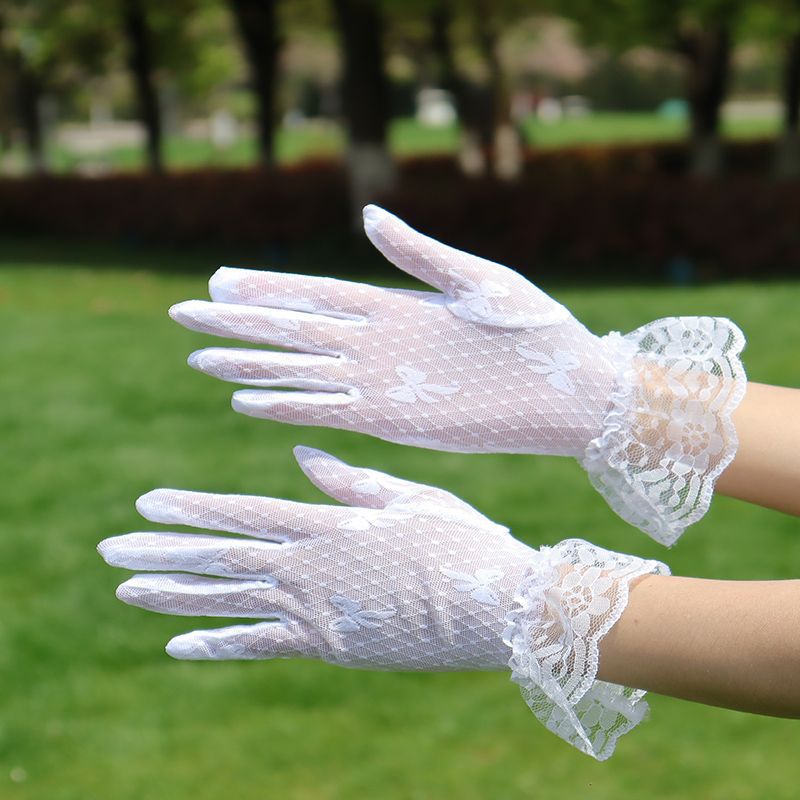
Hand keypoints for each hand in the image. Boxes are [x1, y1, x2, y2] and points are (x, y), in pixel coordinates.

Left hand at [98, 447, 665, 758]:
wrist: (494, 606)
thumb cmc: (460, 541)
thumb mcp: (407, 498)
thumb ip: (348, 481)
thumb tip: (299, 459)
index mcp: (328, 523)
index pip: (243, 513)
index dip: (192, 508)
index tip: (149, 502)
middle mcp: (309, 566)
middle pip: (221, 558)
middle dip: (162, 552)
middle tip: (111, 550)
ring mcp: (315, 610)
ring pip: (227, 601)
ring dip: (173, 596)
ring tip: (126, 590)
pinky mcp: (328, 647)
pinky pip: (260, 647)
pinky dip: (216, 645)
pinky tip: (178, 646)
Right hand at [169, 207, 745, 543]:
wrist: (572, 392)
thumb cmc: (537, 331)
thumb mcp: (478, 278)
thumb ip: (418, 253)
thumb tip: (365, 215)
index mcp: (397, 308)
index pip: (317, 295)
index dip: (267, 288)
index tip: (220, 279)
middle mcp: (379, 348)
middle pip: (294, 332)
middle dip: (239, 324)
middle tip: (184, 314)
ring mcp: (383, 386)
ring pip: (301, 373)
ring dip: (250, 366)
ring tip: (201, 359)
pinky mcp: (395, 422)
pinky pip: (329, 413)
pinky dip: (288, 406)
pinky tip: (247, 401)